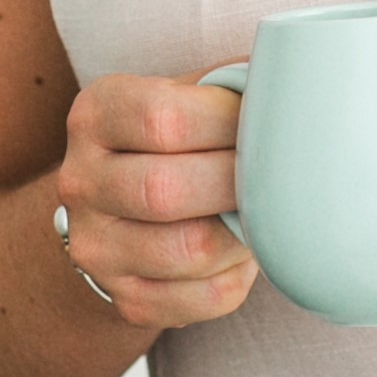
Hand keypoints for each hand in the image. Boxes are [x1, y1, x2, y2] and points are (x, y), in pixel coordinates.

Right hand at [52, 70, 257, 333]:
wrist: (117, 212)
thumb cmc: (170, 143)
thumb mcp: (179, 96)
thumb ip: (226, 84)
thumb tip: (297, 76)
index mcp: (95, 115)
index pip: (163, 118)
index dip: (229, 122)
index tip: (267, 122)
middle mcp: (79, 182)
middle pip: (166, 190)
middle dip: (238, 181)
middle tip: (277, 173)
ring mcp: (95, 248)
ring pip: (188, 251)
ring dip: (242, 232)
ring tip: (264, 212)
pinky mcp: (125, 300)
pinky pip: (201, 300)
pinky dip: (238, 276)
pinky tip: (242, 250)